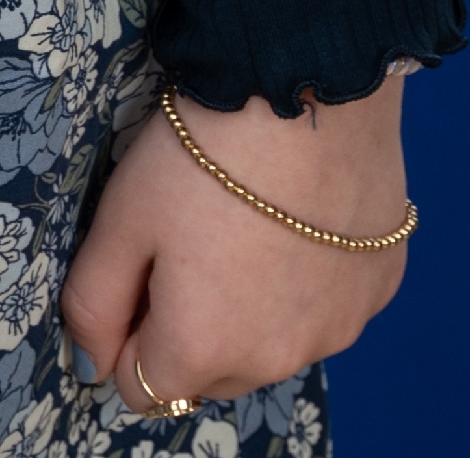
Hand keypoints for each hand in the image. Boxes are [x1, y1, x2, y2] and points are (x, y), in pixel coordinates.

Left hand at [61, 70, 410, 413]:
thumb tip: (91, 366)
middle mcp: (277, 359)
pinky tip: (300, 214)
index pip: (143, 385)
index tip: (142, 263)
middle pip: (210, 372)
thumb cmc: (204, 149)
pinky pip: (326, 308)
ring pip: (272, 344)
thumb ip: (93, 303)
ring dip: (251, 309)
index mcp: (206, 348)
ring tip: (247, 219)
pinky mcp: (378, 290)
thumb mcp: (121, 217)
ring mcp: (337, 328)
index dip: (128, 327)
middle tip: (192, 235)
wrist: (310, 85)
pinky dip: (307, 280)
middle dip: (190, 325)